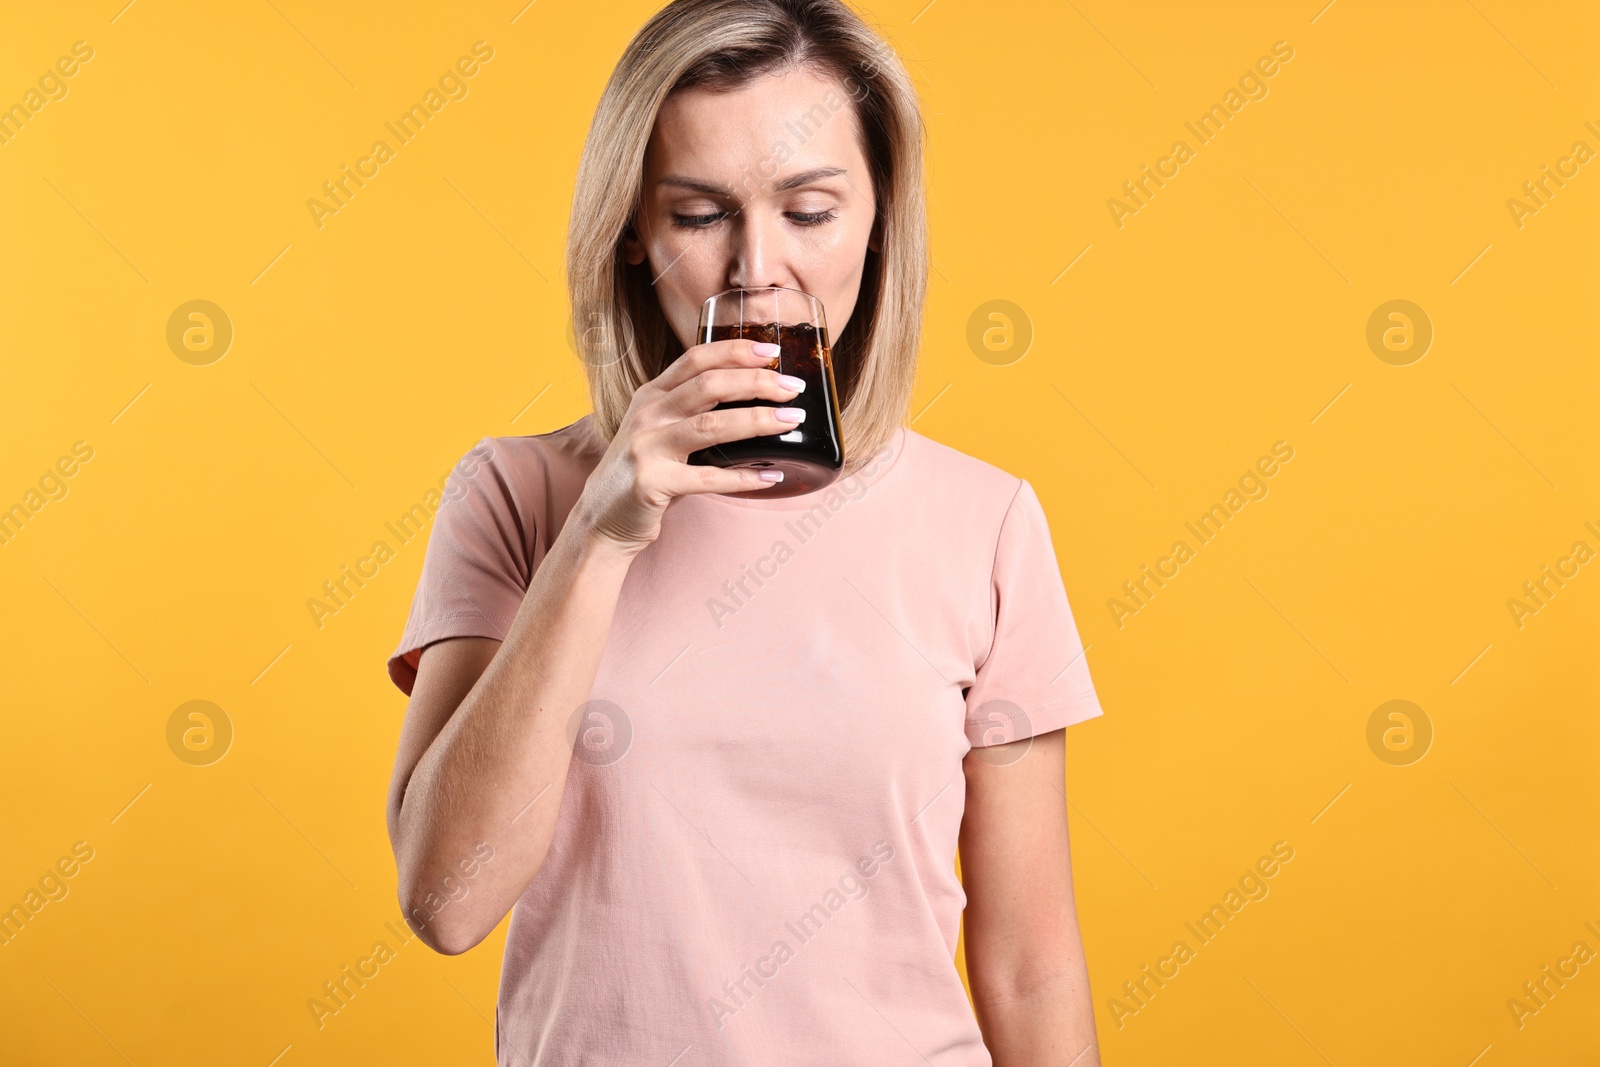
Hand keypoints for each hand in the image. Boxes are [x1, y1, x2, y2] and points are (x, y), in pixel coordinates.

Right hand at [575, 339, 805, 553]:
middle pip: (710, 385)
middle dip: (757, 382)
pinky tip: (770, 476)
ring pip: (712, 425)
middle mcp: (648, 415)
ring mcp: (647, 447)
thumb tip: (752, 397)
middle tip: (793, 387)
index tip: (773, 352)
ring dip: (759, 420)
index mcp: (652, 395)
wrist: (601, 519)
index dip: (736, 350)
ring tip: (792, 420)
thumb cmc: (643, 472)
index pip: (697, 358)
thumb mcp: (659, 429)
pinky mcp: (653, 483)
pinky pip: (708, 478)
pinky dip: (744, 478)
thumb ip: (691, 410)